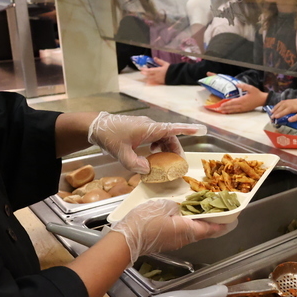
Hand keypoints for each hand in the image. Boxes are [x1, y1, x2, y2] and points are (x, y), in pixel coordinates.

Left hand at [87, 112, 205, 172]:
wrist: (96, 126)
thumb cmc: (109, 136)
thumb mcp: (121, 153)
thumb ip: (134, 163)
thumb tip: (148, 170)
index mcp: (149, 128)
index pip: (172, 128)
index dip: (187, 129)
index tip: (200, 130)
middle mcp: (150, 126)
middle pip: (170, 136)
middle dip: (176, 149)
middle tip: (178, 164)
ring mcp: (145, 127)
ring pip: (163, 137)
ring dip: (166, 149)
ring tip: (166, 162)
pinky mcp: (140, 130)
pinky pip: (155, 138)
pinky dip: (158, 147)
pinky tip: (152, 154)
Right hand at [110, 199, 235, 264]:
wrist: (127, 239)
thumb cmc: (145, 222)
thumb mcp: (165, 206)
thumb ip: (179, 205)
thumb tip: (185, 206)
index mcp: (189, 230)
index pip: (212, 228)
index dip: (224, 223)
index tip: (233, 218)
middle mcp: (185, 238)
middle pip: (205, 230)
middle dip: (213, 220)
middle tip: (220, 209)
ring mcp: (175, 241)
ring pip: (194, 230)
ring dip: (201, 220)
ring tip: (204, 207)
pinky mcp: (167, 241)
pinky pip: (183, 231)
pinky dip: (189, 222)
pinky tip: (185, 213)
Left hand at [140, 58, 169, 84]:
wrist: (175, 76)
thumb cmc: (170, 69)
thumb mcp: (165, 64)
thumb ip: (159, 61)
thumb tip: (154, 58)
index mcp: (157, 70)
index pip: (149, 70)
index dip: (144, 69)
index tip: (141, 68)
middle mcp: (156, 75)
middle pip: (149, 75)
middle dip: (144, 74)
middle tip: (141, 73)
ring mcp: (158, 80)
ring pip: (150, 79)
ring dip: (146, 79)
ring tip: (143, 79)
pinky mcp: (160, 82)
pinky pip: (154, 83)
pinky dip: (150, 83)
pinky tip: (148, 84)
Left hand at [217, 83, 267, 113]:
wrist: (262, 100)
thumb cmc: (257, 93)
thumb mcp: (251, 88)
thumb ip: (243, 86)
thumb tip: (236, 84)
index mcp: (243, 100)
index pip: (233, 102)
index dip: (226, 104)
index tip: (221, 105)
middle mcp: (242, 105)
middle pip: (232, 107)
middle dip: (225, 108)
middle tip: (218, 109)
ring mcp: (243, 108)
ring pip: (234, 110)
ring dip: (227, 111)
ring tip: (221, 111)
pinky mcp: (245, 110)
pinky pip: (237, 111)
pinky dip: (232, 112)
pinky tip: (228, 112)